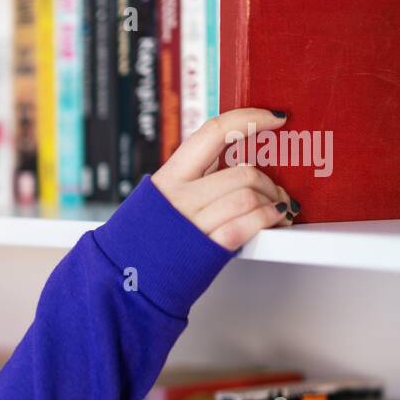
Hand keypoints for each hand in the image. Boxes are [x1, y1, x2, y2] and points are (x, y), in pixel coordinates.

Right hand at [149, 108, 296, 250]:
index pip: (214, 132)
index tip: (275, 118)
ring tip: (277, 209)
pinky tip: (274, 219)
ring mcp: (193, 222)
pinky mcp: (207, 249)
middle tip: (277, 192)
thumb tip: (232, 164)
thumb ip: (192, 180)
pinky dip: (268, 218)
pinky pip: (246, 224)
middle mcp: (180, 197)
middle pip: (242, 171)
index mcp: (169, 178)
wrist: (123, 281)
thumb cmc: (143, 244)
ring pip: (249, 195)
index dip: (250, 118)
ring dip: (273, 201)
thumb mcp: (158, 200)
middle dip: (270, 181)